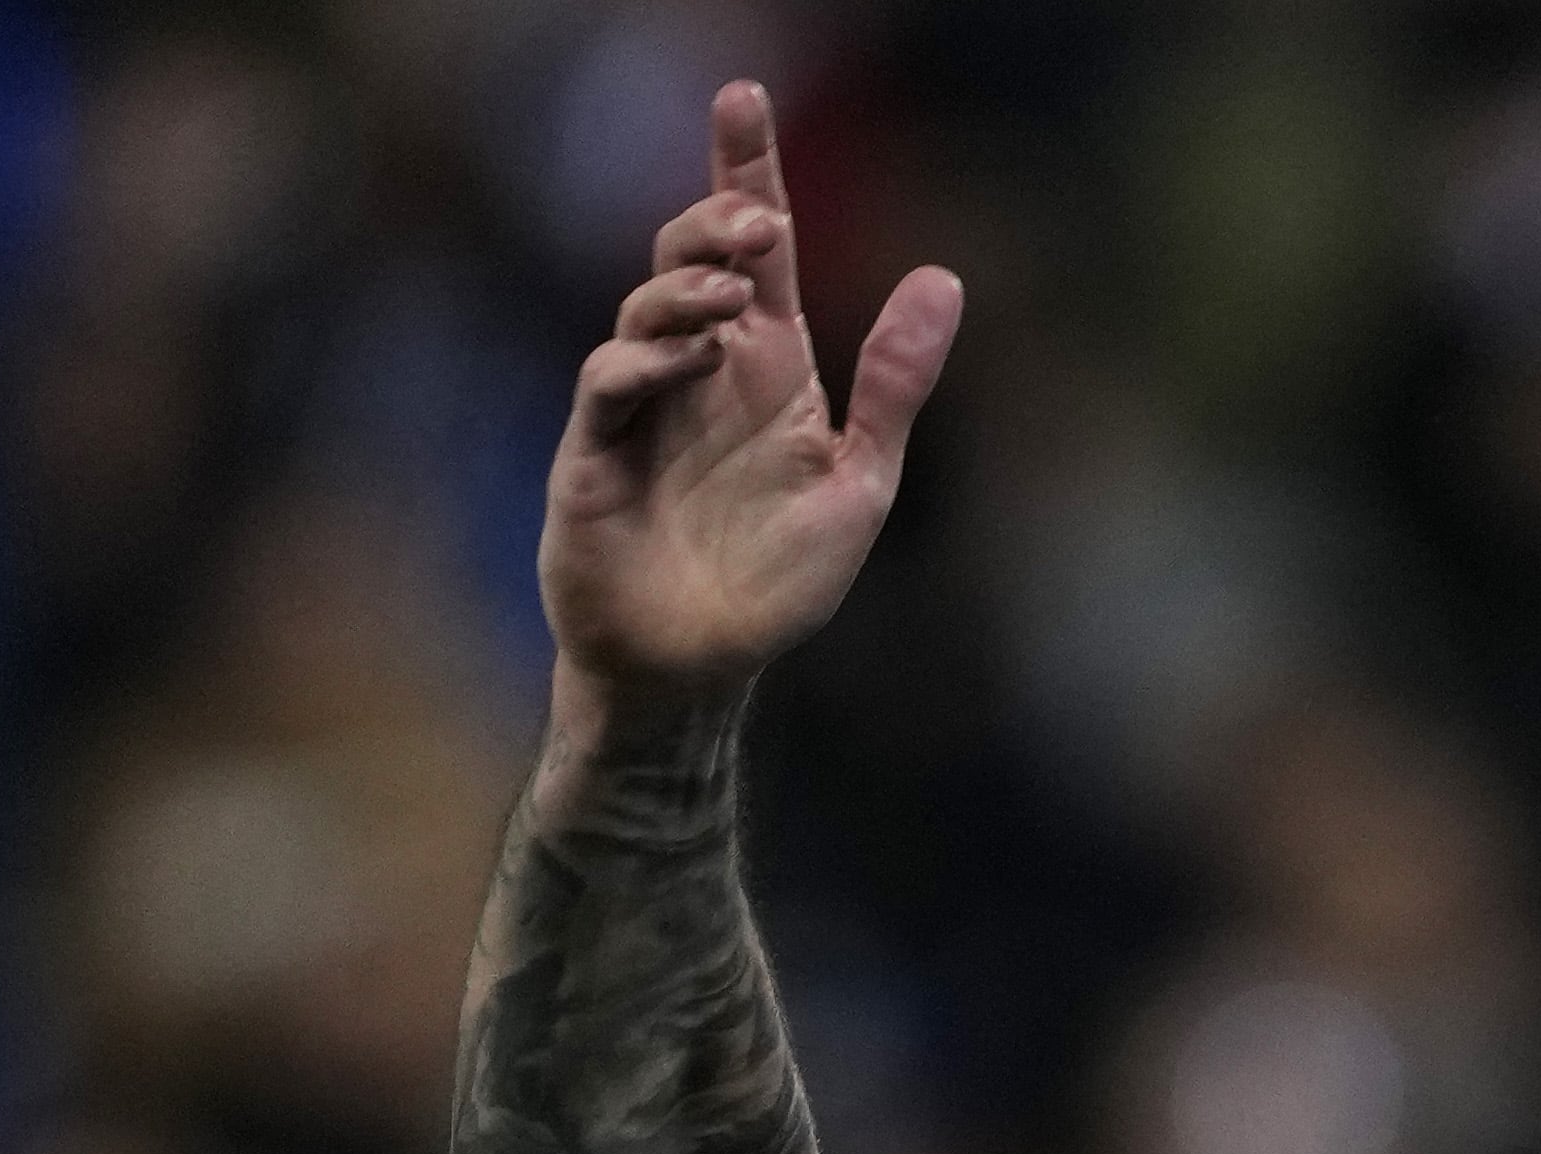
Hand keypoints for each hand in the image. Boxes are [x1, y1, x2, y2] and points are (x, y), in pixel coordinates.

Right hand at [539, 81, 960, 701]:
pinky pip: (611, 380)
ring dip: (690, 285)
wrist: (701, 670)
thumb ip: (894, 385)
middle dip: (717, 216)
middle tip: (759, 217)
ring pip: (648, 304)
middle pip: (693, 257)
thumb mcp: (858, 481)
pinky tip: (689, 354)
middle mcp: (700, 372)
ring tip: (738, 289)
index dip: (750, 174)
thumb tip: (943, 277)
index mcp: (766, 370)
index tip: (745, 97)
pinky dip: (645, 355)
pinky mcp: (597, 453)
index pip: (758, 251)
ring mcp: (643, 407)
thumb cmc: (775, 586)